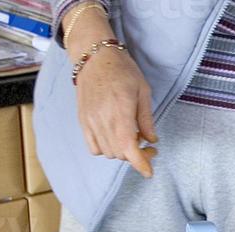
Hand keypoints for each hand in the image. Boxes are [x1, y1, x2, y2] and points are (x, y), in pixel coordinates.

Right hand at [69, 8, 156, 177]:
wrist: (94, 56)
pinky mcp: (83, 121)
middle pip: (120, 153)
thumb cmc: (122, 70)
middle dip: (136, 156)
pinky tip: (114, 139)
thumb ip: (146, 119)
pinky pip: (93, 147)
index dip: (140, 164)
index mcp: (120, 112)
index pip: (129, 148)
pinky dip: (106, 149)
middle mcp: (102, 120)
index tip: (149, 173)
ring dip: (122, 152)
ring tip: (131, 138)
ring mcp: (90, 122)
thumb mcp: (143, 91)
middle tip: (147, 146)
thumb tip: (151, 140)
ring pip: (108, 152)